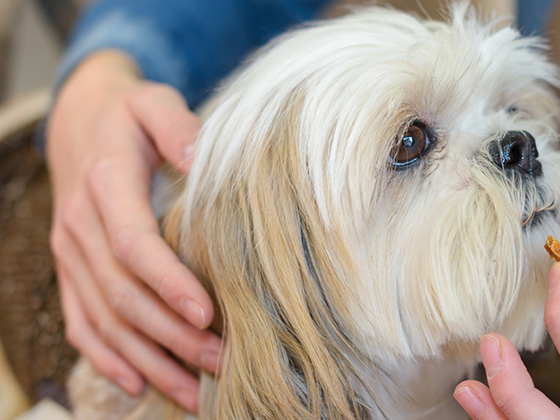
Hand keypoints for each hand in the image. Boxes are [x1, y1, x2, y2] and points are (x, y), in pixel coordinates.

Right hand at [46, 51, 220, 411]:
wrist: (80, 124)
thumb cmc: (129, 116)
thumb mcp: (152, 101)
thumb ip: (175, 122)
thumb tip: (199, 155)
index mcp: (105, 186)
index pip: (133, 244)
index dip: (168, 282)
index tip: (207, 313)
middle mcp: (80, 227)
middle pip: (123, 294)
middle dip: (171, 335)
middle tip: (220, 362)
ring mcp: (70, 254)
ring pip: (104, 319)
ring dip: (149, 359)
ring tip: (195, 392)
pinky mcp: (70, 272)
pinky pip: (81, 324)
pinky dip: (108, 359)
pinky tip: (140, 384)